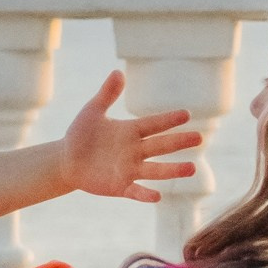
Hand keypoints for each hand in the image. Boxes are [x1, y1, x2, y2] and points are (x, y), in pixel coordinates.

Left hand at [58, 70, 200, 202]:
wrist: (68, 160)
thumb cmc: (81, 134)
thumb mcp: (92, 111)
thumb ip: (107, 94)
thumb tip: (118, 72)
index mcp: (130, 131)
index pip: (153, 124)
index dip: (168, 119)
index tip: (186, 114)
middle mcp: (135, 151)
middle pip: (161, 146)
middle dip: (179, 142)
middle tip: (199, 138)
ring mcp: (129, 170)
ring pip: (155, 170)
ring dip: (172, 170)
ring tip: (192, 168)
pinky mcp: (120, 186)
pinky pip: (135, 191)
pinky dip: (145, 194)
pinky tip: (157, 195)